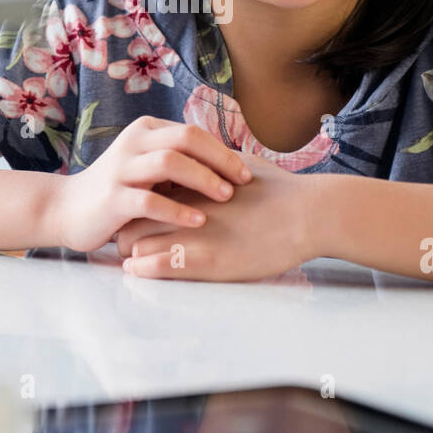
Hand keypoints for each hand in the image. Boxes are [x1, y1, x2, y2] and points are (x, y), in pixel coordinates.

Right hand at [53, 115, 251, 252]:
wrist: (68, 209)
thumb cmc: (119, 190)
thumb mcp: (147, 166)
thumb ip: (178, 159)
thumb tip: (228, 165)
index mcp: (146, 130)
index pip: (193, 133)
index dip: (223, 151)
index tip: (247, 173)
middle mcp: (133, 143)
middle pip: (185, 139)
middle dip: (219, 160)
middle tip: (242, 183)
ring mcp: (121, 170)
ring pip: (169, 163)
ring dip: (202, 179)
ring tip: (225, 197)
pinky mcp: (112, 199)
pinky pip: (150, 201)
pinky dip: (178, 211)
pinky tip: (199, 221)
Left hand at [116, 154, 319, 280]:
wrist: (306, 213)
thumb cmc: (281, 190)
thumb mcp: (241, 166)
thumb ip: (216, 166)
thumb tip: (207, 161)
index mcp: (192, 182)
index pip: (144, 191)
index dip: (136, 204)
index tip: (137, 213)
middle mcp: (185, 205)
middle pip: (130, 217)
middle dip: (125, 229)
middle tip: (127, 239)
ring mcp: (193, 233)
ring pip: (135, 243)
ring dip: (131, 252)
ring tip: (131, 259)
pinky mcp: (206, 261)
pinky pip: (158, 266)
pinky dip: (143, 269)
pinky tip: (140, 270)